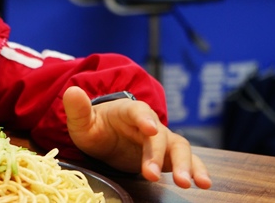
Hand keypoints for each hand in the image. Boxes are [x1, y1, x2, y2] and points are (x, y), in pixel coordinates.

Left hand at [63, 86, 211, 188]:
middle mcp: (150, 123)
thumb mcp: (82, 121)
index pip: (138, 111)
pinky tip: (203, 184)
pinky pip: (187, 161)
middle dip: (158, 155)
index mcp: (128, 111)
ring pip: (179, 148)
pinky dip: (197, 170)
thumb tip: (72, 91)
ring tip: (189, 183)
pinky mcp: (169, 156)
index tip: (150, 129)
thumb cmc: (95, 126)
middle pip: (160, 136)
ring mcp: (162, 139)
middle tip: (151, 175)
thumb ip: (78, 109)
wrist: (106, 134)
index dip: (144, 119)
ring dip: (186, 164)